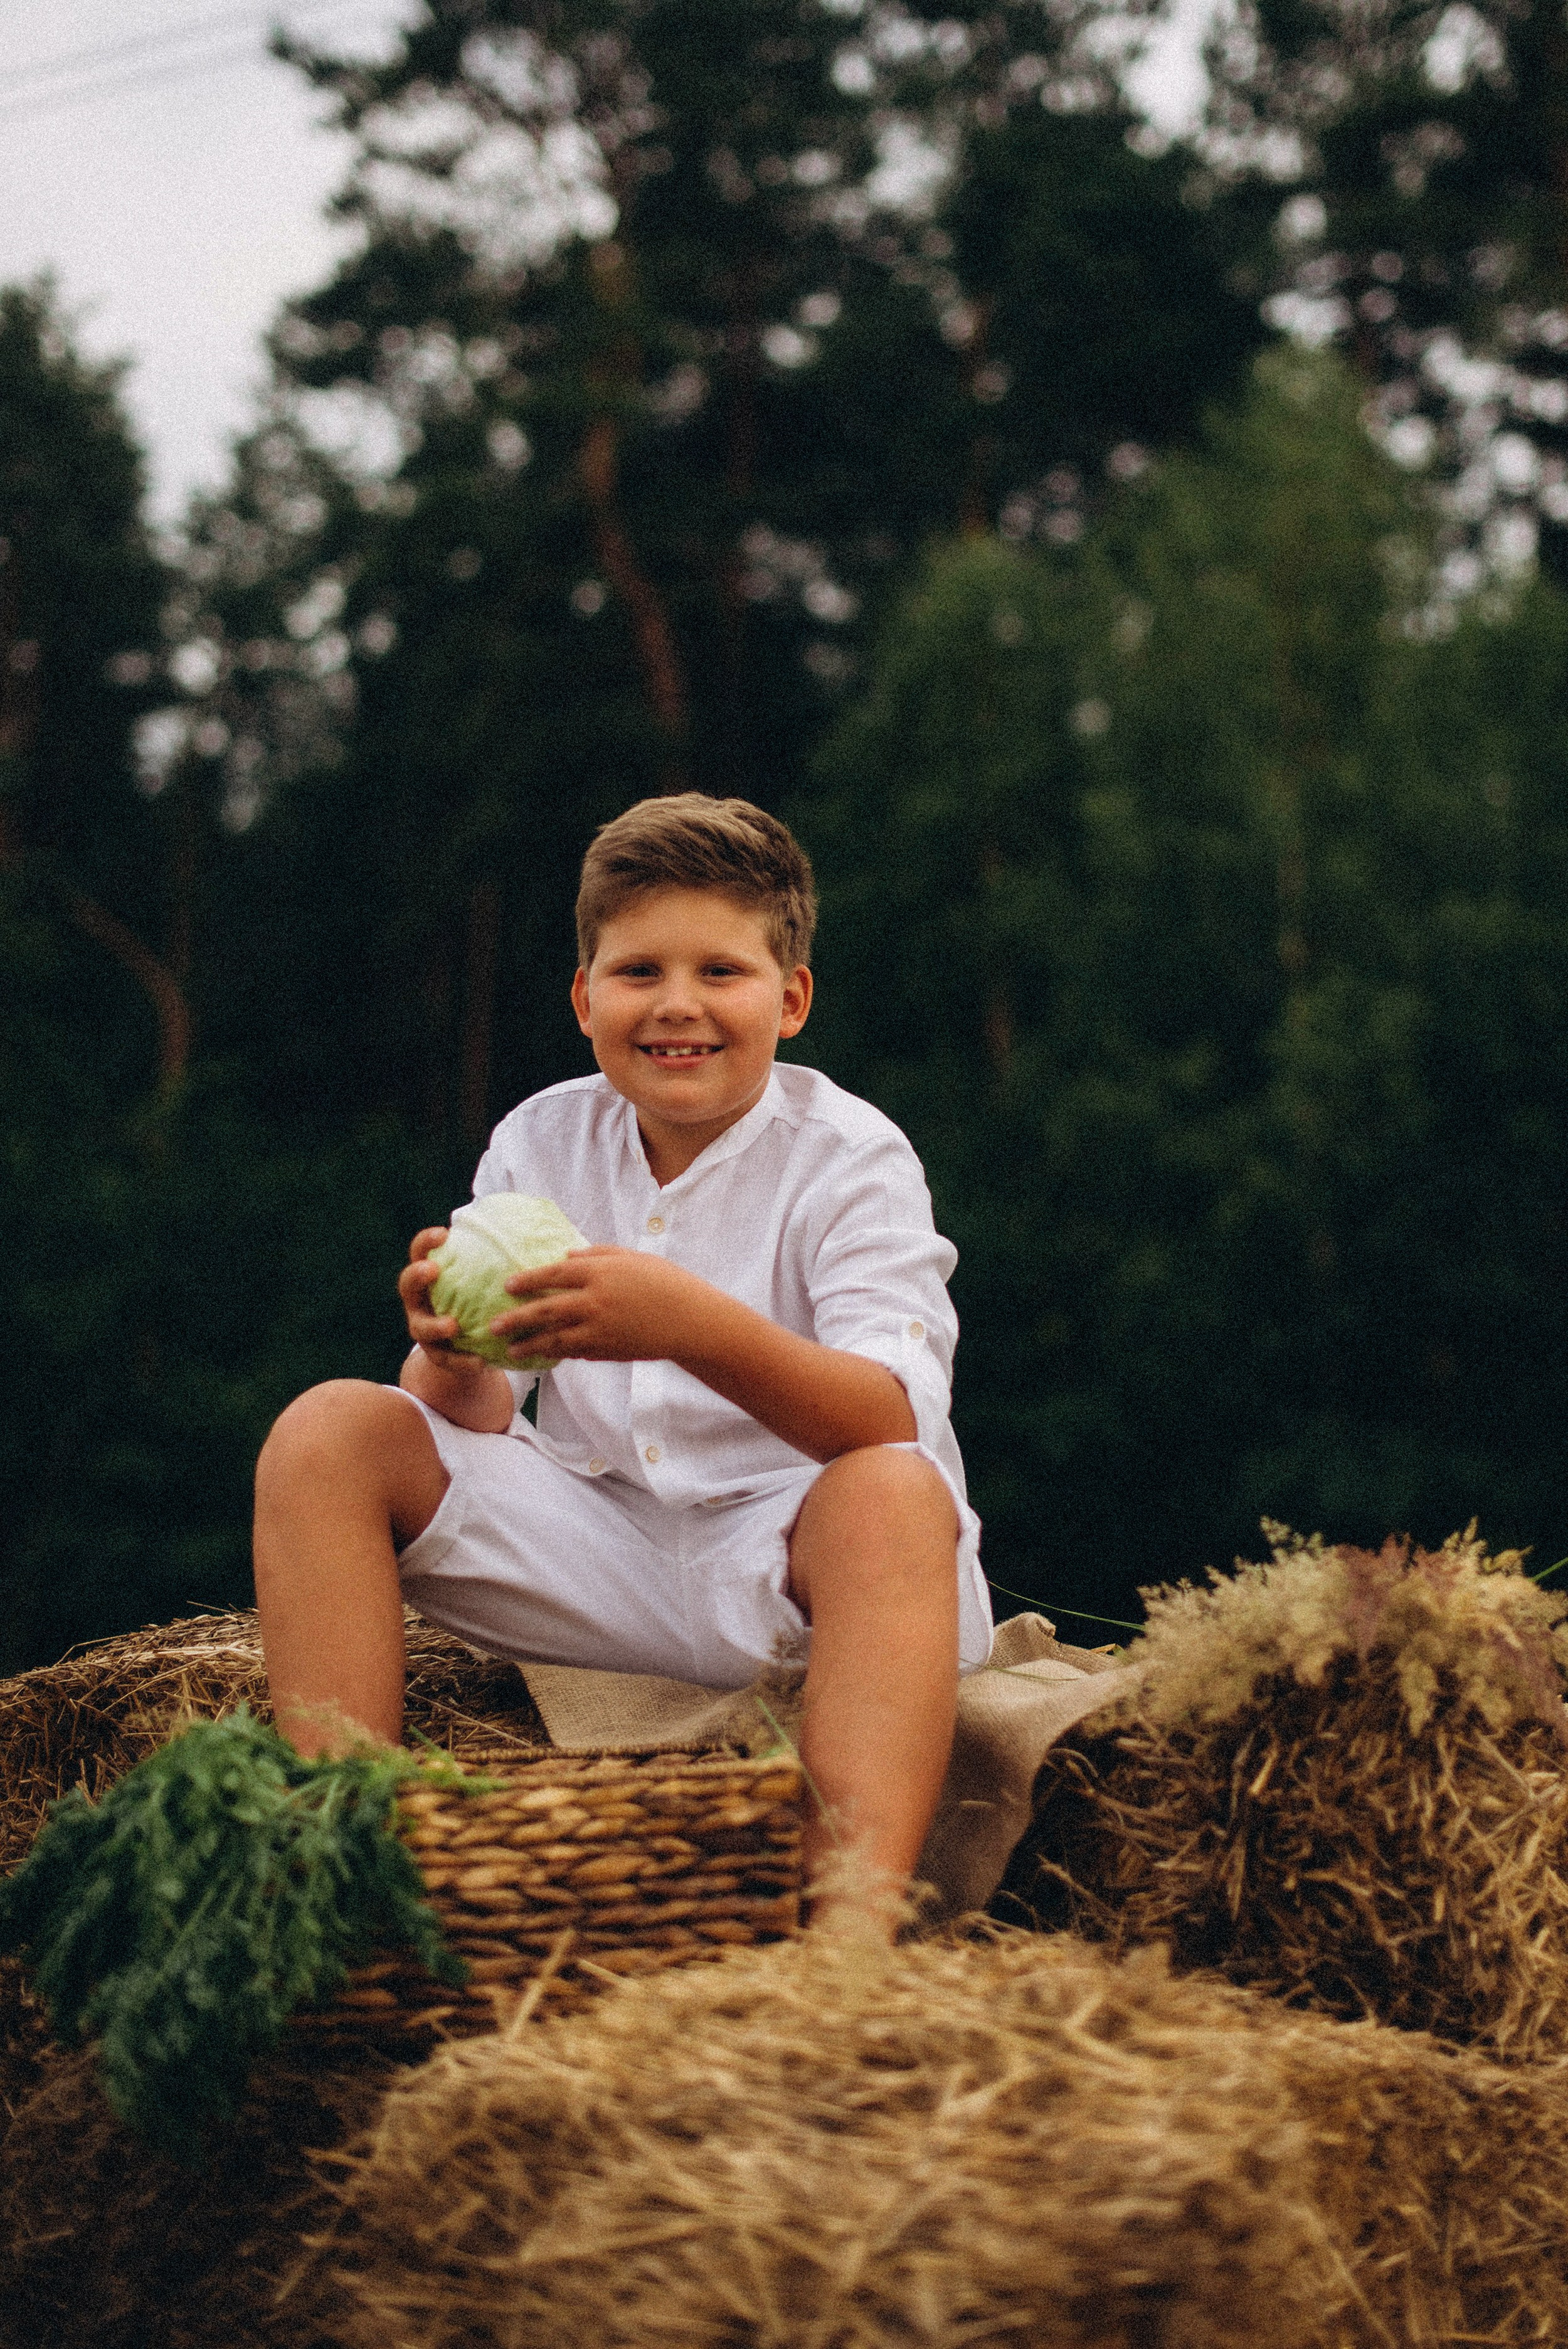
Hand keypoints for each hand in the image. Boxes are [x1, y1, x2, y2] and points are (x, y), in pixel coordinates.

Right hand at [397, 1227, 489, 1376]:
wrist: (470, 1347)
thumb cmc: (479, 1302)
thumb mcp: (482, 1282)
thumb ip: (494, 1264)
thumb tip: (530, 1237)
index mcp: (429, 1276)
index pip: (420, 1252)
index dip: (427, 1241)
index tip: (444, 1233)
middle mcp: (419, 1300)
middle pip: (407, 1284)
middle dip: (417, 1274)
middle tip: (432, 1269)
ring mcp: (423, 1328)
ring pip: (421, 1327)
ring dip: (435, 1325)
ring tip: (453, 1325)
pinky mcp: (435, 1355)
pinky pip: (446, 1359)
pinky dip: (462, 1360)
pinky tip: (479, 1362)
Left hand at [493, 1247, 712, 1364]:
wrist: (692, 1321)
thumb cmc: (666, 1283)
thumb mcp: (633, 1259)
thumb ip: (597, 1255)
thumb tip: (566, 1258)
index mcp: (600, 1273)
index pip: (553, 1275)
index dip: (527, 1280)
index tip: (507, 1286)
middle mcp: (594, 1301)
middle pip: (544, 1311)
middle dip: (516, 1320)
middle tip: (493, 1327)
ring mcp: (600, 1329)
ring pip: (555, 1339)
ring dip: (530, 1346)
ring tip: (512, 1352)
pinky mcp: (608, 1350)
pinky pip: (575, 1353)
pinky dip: (557, 1355)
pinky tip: (545, 1357)